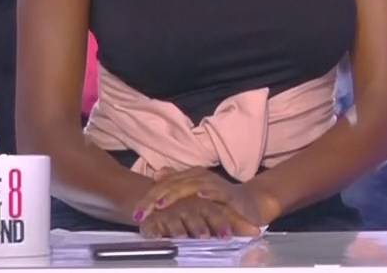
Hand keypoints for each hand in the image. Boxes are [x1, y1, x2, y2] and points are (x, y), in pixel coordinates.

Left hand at [133, 168, 264, 232]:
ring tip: (162, 203)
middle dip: (156, 198)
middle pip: (174, 184)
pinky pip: (219, 193)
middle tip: (141, 212)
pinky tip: (200, 196)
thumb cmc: (218, 200)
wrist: (250, 203)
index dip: (149, 198)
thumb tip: (156, 174)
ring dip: (177, 194)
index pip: (165, 185)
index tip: (136, 212)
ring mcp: (215, 184)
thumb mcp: (194, 192)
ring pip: (192, 187)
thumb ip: (176, 183)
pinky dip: (210, 194)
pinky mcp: (231, 195)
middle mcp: (200, 177)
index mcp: (190, 176)